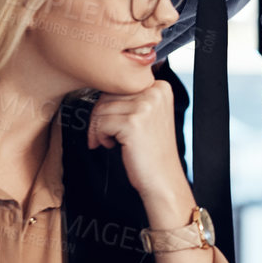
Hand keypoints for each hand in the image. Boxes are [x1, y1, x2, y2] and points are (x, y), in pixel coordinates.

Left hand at [87, 81, 186, 207]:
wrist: (163, 177)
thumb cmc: (152, 150)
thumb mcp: (148, 115)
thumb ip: (131, 97)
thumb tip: (101, 86)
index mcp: (160, 87)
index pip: (119, 84)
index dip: (109, 104)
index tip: (109, 121)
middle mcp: (155, 92)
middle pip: (108, 94)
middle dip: (100, 117)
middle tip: (104, 135)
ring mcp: (145, 106)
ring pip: (101, 108)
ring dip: (99, 128)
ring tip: (112, 141)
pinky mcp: (133, 122)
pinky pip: (101, 123)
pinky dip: (100, 137)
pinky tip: (114, 145)